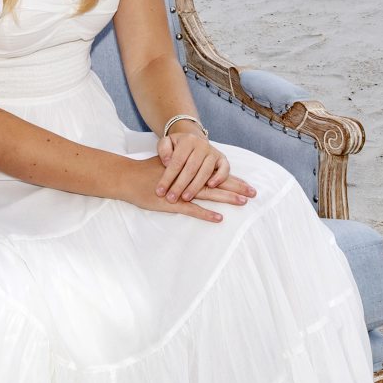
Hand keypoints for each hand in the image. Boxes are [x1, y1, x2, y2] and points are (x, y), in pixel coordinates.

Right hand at [116, 154, 252, 222]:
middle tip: (254, 193)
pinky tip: (219, 217)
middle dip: (236, 188)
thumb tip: (196, 171)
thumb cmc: (146, 172)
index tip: (248, 184)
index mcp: (188, 169)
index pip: (214, 174)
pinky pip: (192, 209)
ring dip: (226, 198)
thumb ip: (183, 169)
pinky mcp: (172, 203)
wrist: (127, 177)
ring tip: (243, 202)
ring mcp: (180, 191)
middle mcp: (188, 178)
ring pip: (208, 194)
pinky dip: (206, 213)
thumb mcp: (167, 165)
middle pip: (217, 183)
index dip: (232, 179)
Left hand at [157, 123, 254, 206]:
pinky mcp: (222, 159)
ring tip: (185, 198)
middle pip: (191, 168)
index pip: (176, 161)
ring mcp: (213, 152)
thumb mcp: (166, 143)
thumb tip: (167, 162)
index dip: (168, 177)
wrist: (193, 141)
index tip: (160, 191)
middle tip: (171, 198)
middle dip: (180, 185)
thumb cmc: (177, 146)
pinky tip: (211, 186)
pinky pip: (224, 168)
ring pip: (205, 171)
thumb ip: (163, 150)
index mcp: (187, 140)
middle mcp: (202, 145)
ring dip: (195, 186)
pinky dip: (219, 177)